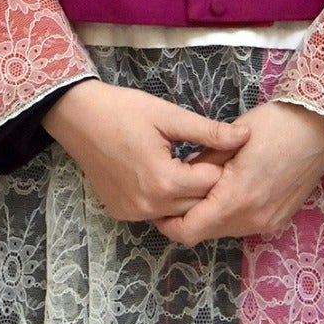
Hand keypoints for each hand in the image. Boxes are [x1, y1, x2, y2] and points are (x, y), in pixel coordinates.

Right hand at [41, 79, 249, 223]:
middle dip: (207, 182)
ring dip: (187, 192)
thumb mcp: (169, 115)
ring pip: (177, 211)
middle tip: (209, 155)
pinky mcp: (122, 213)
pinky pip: (156, 212)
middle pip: (196, 204)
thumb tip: (245, 137)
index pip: (210, 185)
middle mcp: (149, 206)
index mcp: (164, 182)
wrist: (78, 117)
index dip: (221, 165)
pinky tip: (167, 173)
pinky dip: (166, 198)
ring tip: (189, 163)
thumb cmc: (125, 110)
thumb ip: (208, 131)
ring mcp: (133, 213)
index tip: (224, 147)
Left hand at [155, 101, 323, 244]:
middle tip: (177, 190)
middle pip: (205, 232)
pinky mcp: (277, 220)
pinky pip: (242, 224)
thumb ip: (201, 162)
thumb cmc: (274, 124)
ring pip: (223, 230)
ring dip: (209, 214)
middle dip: (187, 216)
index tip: (159, 202)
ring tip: (203, 184)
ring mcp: (267, 224)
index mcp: (236, 198)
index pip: (188, 230)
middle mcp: (252, 220)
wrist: (319, 126)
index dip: (167, 221)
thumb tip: (179, 176)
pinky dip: (229, 212)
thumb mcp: (230, 138)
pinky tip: (229, 187)